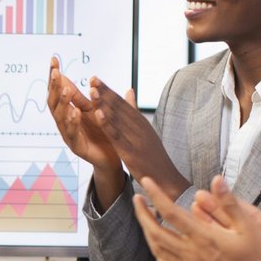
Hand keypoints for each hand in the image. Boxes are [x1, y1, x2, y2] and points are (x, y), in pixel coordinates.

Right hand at [47, 58, 128, 206]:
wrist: (113, 158)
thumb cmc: (103, 133)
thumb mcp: (95, 111)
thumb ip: (86, 97)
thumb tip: (87, 77)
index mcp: (69, 111)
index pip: (58, 90)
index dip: (55, 76)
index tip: (54, 59)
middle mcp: (65, 122)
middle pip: (53, 102)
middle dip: (53, 86)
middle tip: (55, 72)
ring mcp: (68, 135)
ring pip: (60, 117)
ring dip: (62, 102)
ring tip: (65, 89)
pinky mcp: (77, 147)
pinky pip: (72, 134)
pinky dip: (72, 123)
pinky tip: (75, 112)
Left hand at [86, 78, 189, 199]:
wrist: (168, 181)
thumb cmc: (154, 158)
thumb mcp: (146, 134)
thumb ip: (135, 113)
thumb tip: (129, 91)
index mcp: (142, 124)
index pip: (123, 104)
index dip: (109, 91)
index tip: (96, 79)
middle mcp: (140, 128)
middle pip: (120, 108)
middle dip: (105, 93)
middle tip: (92, 78)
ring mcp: (137, 140)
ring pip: (118, 119)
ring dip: (104, 104)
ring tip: (92, 90)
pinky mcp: (132, 153)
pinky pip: (117, 136)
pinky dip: (107, 124)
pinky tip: (97, 114)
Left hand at [130, 175, 260, 260]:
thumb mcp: (251, 228)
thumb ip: (230, 203)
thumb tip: (217, 180)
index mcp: (204, 237)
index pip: (171, 212)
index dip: (155, 194)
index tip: (146, 181)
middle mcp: (191, 253)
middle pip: (155, 231)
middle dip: (142, 213)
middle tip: (137, 198)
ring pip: (157, 249)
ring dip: (146, 231)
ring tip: (145, 218)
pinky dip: (157, 253)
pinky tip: (157, 246)